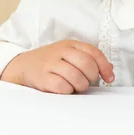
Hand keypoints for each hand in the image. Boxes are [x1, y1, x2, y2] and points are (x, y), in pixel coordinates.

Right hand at [0, 40, 114, 93]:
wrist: (23, 65)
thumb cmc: (52, 61)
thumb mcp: (70, 54)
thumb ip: (89, 60)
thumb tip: (110, 69)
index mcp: (71, 44)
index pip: (94, 53)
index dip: (104, 67)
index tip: (109, 78)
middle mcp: (61, 50)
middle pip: (87, 64)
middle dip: (92, 77)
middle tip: (88, 82)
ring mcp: (51, 63)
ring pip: (76, 76)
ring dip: (81, 86)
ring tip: (76, 87)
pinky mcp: (42, 77)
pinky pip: (62, 86)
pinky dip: (68, 90)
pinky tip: (65, 89)